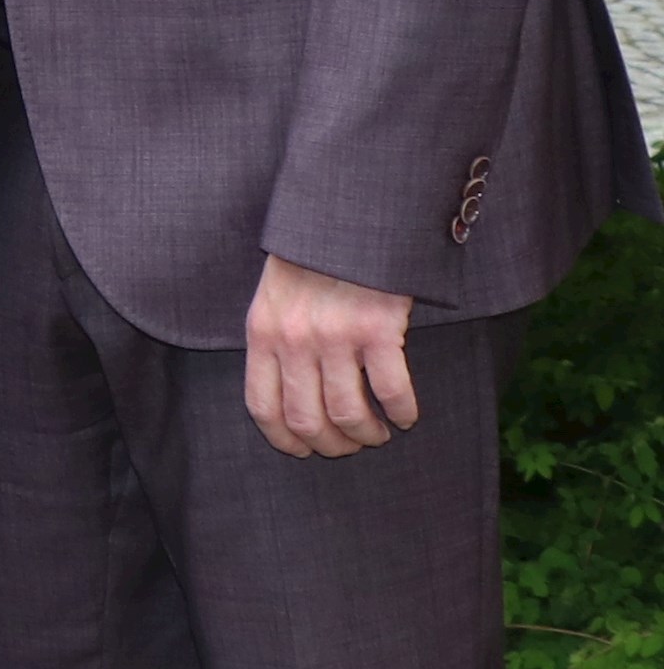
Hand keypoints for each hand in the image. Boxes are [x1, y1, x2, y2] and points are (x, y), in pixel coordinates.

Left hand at [243, 254, 416, 457]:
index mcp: (263, 333)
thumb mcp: (273, 298)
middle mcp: (293, 340)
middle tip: (352, 443)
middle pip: (307, 421)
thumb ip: (275, 341)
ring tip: (379, 432)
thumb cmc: (311, 260)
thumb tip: (287, 395)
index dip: (284, 439)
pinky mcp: (377, 329)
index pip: (262, 406)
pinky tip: (407, 414)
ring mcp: (334, 336)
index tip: (305, 451)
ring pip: (349, 415)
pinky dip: (403, 413)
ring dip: (369, 434)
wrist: (346, 218)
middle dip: (333, 445)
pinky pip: (392, 392)